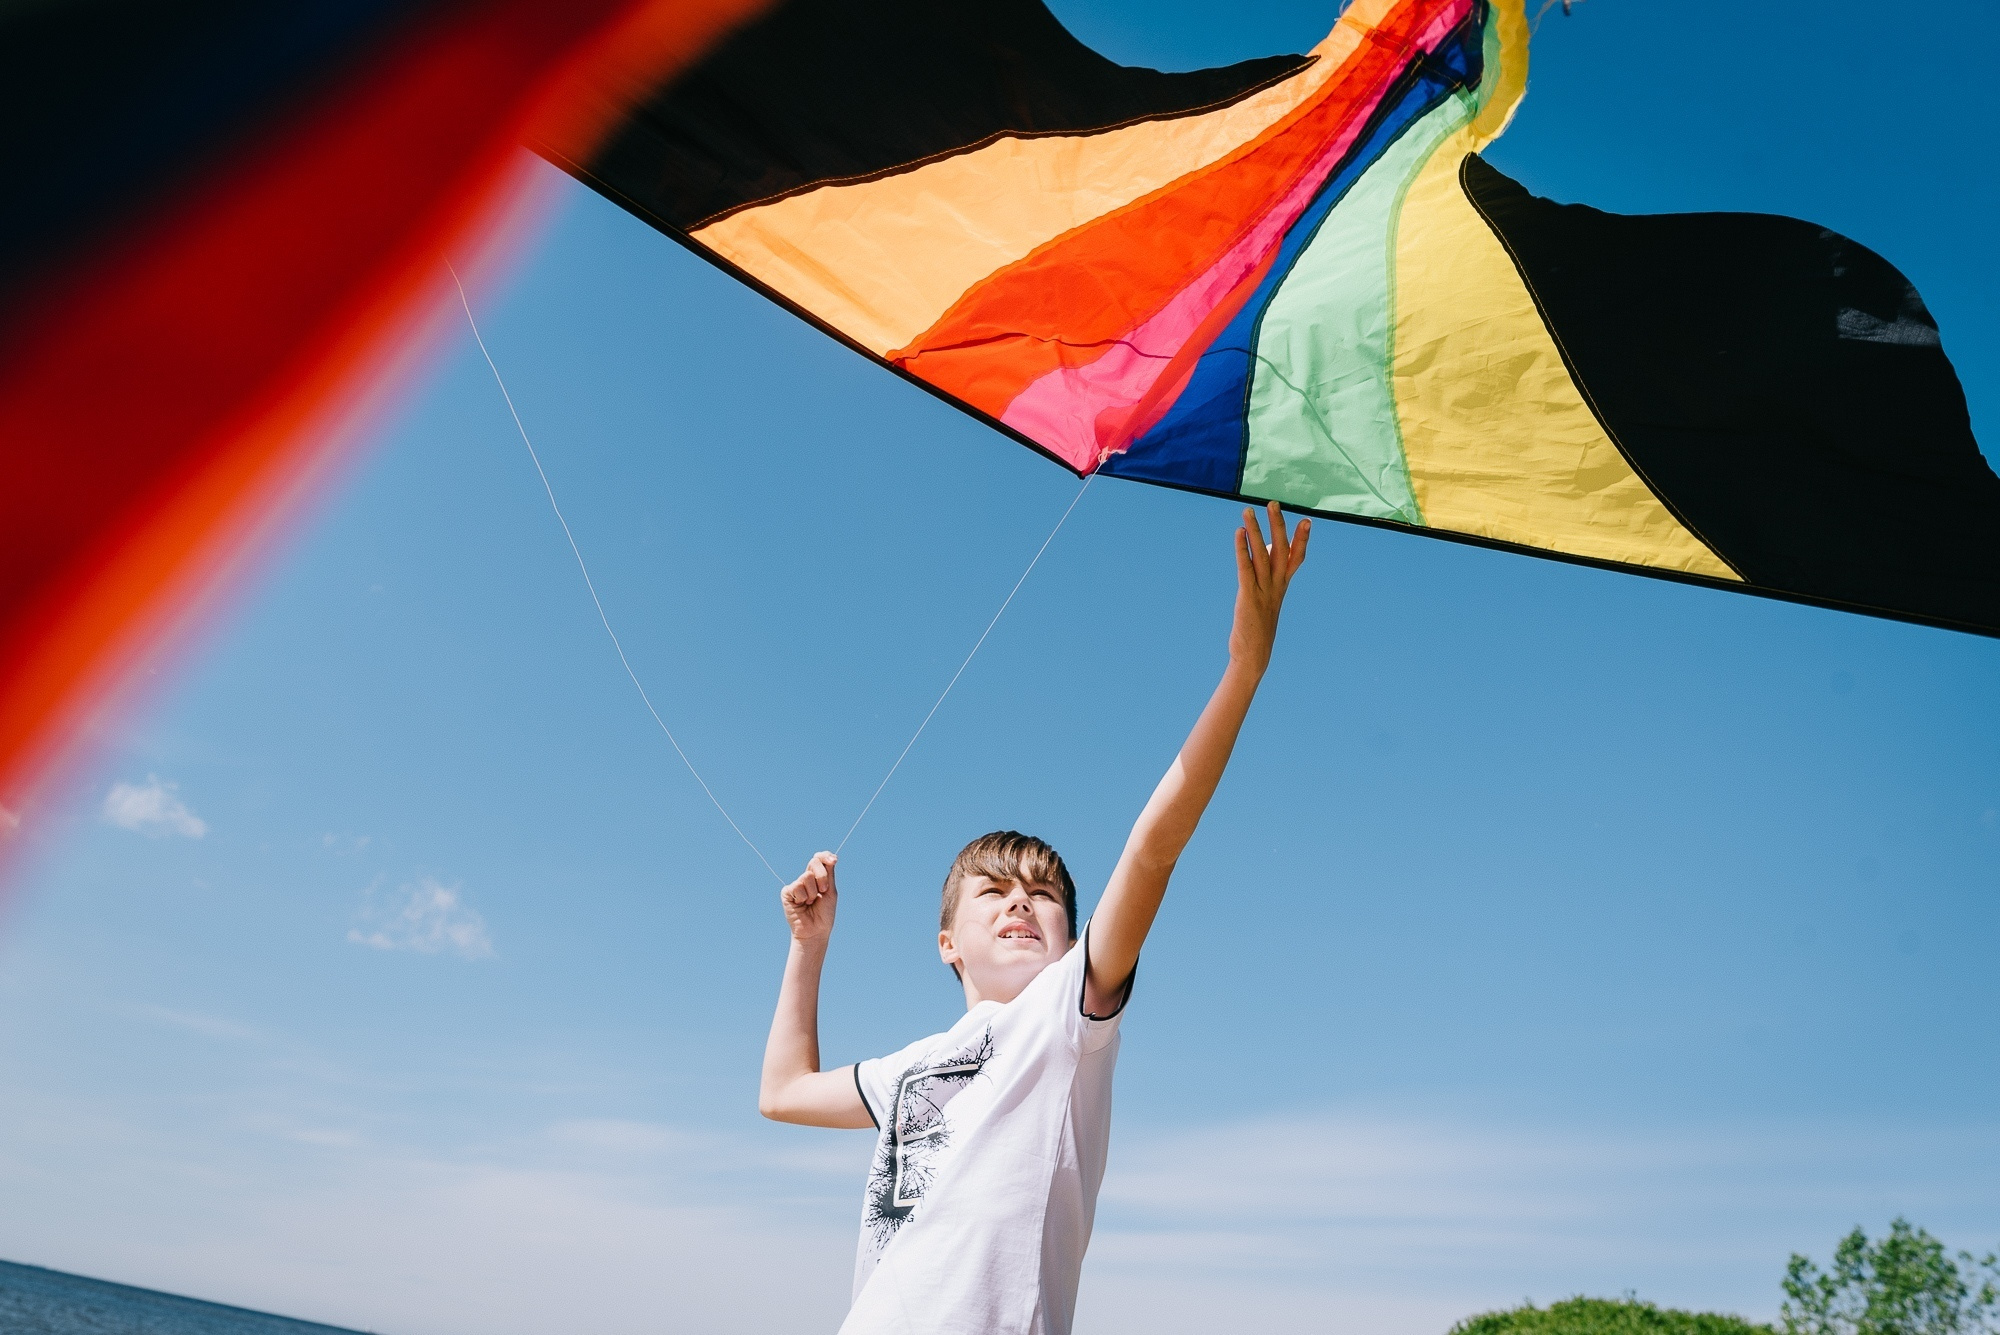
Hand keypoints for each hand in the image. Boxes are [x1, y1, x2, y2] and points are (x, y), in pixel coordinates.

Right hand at [781, 851, 837, 947]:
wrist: (815, 931)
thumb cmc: (824, 914)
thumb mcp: (830, 891)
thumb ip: (829, 874)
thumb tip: (831, 858)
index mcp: (817, 877)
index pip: (819, 859)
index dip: (825, 856)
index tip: (834, 860)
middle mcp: (806, 879)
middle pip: (813, 863)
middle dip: (822, 877)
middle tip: (822, 892)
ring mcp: (796, 885)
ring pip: (806, 877)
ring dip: (812, 892)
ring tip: (810, 902)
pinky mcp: (787, 892)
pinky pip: (797, 887)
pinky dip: (803, 897)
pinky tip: (801, 905)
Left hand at [1229, 502, 1308, 673]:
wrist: (1254, 656)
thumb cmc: (1257, 627)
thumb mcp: (1265, 600)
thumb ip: (1266, 578)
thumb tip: (1262, 553)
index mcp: (1282, 587)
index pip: (1297, 559)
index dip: (1302, 540)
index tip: (1307, 520)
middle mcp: (1277, 586)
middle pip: (1281, 550)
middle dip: (1278, 525)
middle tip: (1273, 503)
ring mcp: (1264, 591)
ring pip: (1262, 555)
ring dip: (1256, 531)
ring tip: (1248, 510)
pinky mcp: (1249, 597)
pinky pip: (1246, 568)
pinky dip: (1242, 549)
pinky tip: (1238, 533)